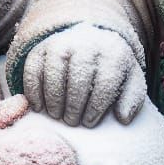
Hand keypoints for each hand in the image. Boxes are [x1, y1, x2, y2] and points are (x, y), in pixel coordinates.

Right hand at [21, 26, 146, 127]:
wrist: (91, 42)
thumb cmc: (111, 70)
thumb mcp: (129, 82)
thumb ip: (131, 99)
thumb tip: (123, 118)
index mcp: (113, 53)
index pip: (104, 83)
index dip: (95, 107)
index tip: (90, 122)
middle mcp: (86, 43)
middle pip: (77, 79)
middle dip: (74, 106)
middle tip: (72, 122)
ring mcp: (61, 43)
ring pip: (53, 74)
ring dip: (53, 100)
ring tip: (57, 116)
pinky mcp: (41, 48)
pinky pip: (32, 70)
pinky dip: (33, 91)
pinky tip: (39, 107)